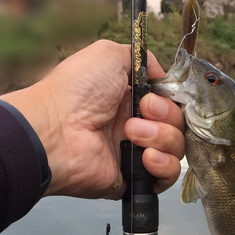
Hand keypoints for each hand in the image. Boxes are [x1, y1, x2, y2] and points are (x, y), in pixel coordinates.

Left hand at [0, 39, 184, 198]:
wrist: (56, 131)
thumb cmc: (77, 91)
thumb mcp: (109, 55)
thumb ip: (142, 60)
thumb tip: (162, 77)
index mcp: (132, 100)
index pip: (171, 103)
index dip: (172, 100)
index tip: (155, 95)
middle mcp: (137, 127)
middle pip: (178, 125)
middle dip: (166, 116)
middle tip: (141, 112)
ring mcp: (137, 154)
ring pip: (176, 149)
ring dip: (161, 138)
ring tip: (130, 133)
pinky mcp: (135, 179)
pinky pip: (168, 176)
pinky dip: (164, 165)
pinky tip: (144, 157)